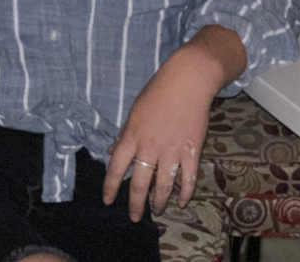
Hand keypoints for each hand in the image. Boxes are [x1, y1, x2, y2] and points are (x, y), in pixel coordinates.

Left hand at [102, 25, 246, 221]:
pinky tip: (181, 200)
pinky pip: (188, 178)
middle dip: (136, 203)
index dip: (111, 186)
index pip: (116, 167)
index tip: (108, 200)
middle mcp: (150, 147)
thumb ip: (124, 135)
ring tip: (156, 210)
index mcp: (132, 135)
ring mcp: (172, 151)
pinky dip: (185, 192)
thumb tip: (110, 152)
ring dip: (159, 201)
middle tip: (134, 217)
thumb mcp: (134, 111)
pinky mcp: (192, 151)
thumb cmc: (157, 92)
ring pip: (164, 185)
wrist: (187, 82)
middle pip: (140, 183)